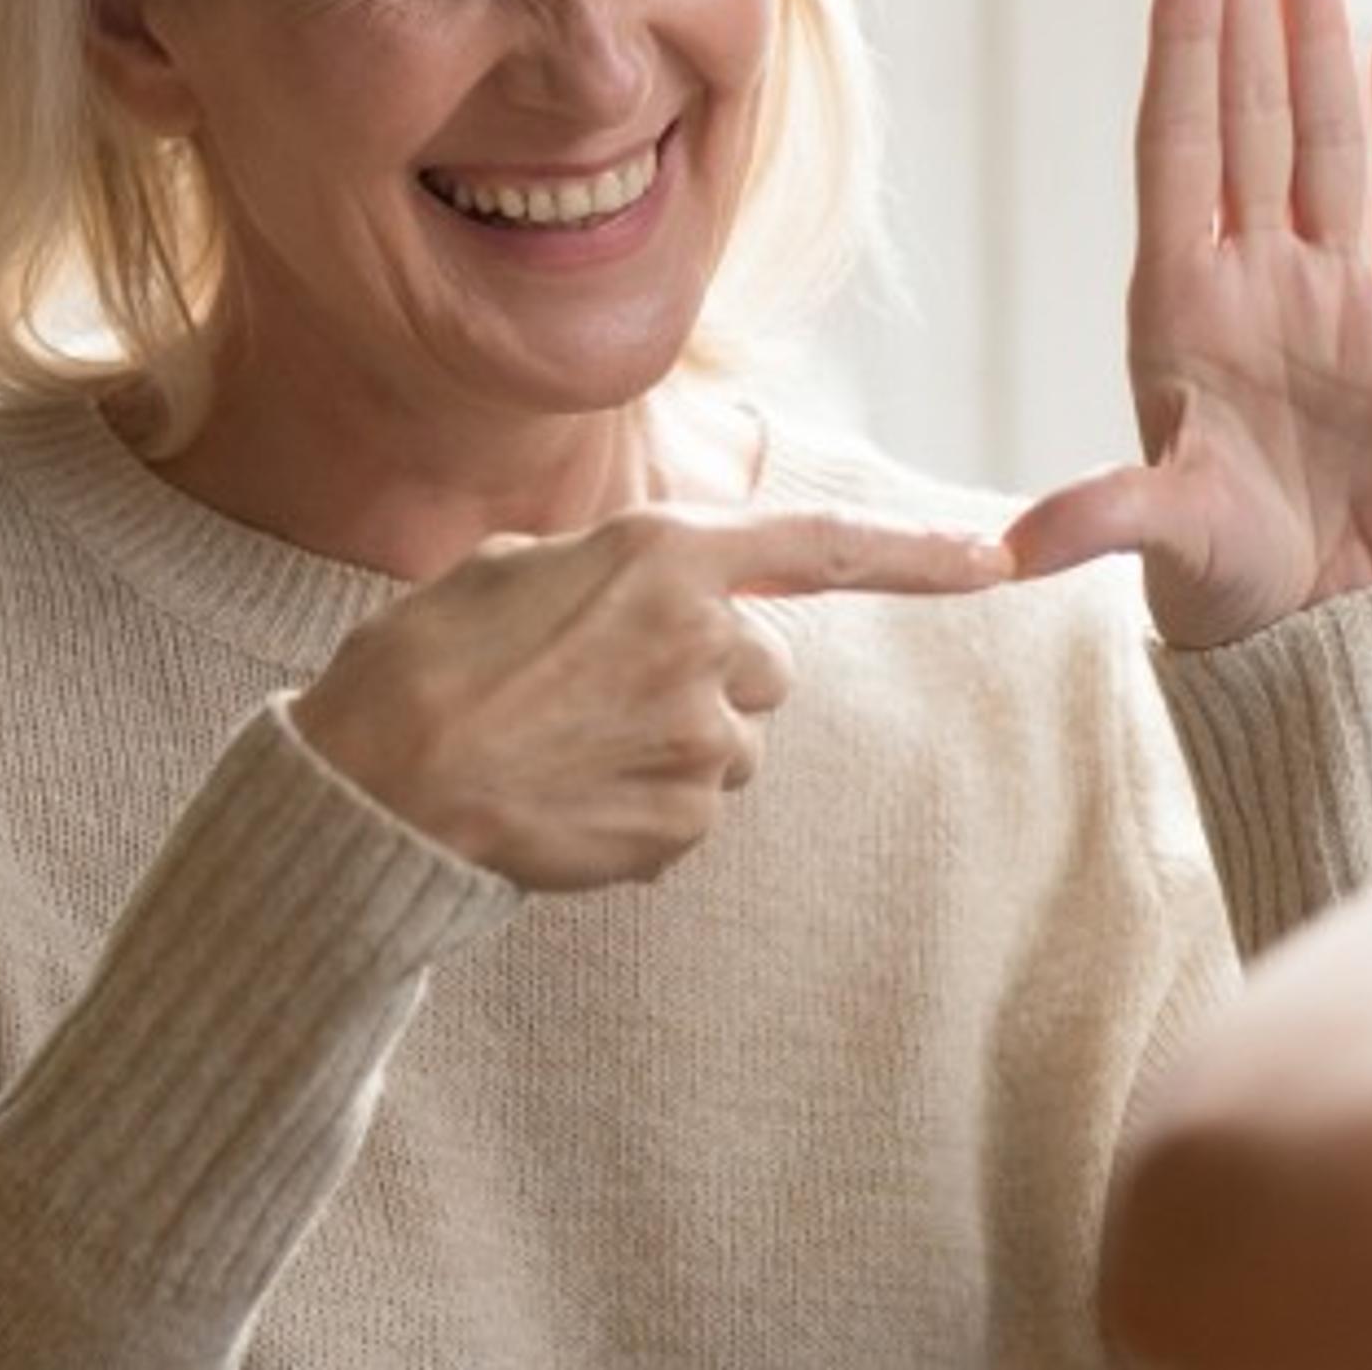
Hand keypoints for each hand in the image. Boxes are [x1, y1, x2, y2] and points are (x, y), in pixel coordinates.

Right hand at [287, 508, 1010, 890]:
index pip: (823, 545)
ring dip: (669, 748)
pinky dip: (641, 814)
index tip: (998, 557)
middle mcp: (708, 641)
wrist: (373, 788)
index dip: (918, 552)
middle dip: (703, 679)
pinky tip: (565, 803)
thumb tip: (661, 592)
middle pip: (763, 666)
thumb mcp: (513, 565)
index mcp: (668, 554)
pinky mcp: (685, 826)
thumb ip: (616, 565)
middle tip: (595, 693)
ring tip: (563, 750)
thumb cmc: (422, 664)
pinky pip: (692, 816)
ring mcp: (703, 741)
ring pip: (728, 745)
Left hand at [1008, 0, 1371, 648]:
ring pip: (1325, 138)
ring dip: (1314, 38)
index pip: (1183, 142)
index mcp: (1182, 303)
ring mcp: (1335, 296)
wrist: (1315, 623)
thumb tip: (1015, 552)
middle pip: (1250, 109)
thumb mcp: (1158, 538)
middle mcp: (1255, 276)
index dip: (1184, 45)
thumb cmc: (1220, 577)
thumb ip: (1103, 520)